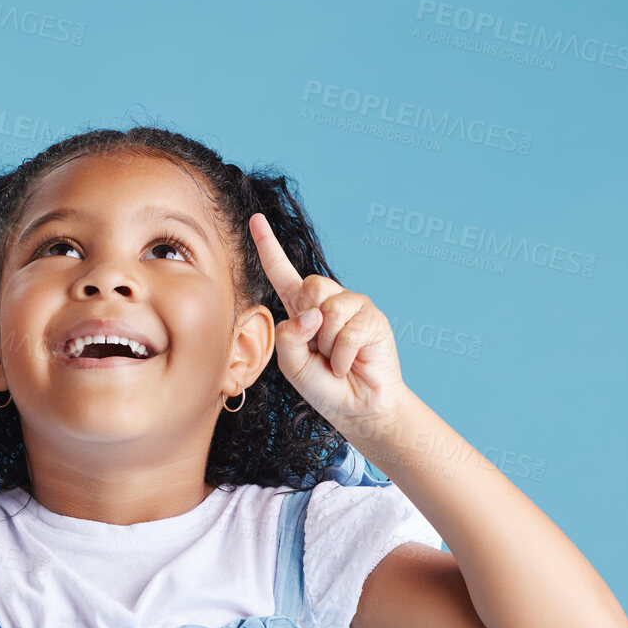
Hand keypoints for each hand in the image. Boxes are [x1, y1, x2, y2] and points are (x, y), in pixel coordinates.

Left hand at [249, 212, 410, 431]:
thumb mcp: (291, 364)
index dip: (268, 246)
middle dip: (309, 322)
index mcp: (302, 309)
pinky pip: (348, 331)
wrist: (357, 408)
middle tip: (319, 351)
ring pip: (328, 309)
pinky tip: (349, 365)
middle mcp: (328, 301)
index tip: (255, 219)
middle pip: (309, 286)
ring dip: (326, 345)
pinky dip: (342, 356)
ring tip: (336, 360)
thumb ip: (289, 336)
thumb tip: (313, 314)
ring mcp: (352, 307)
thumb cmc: (323, 386)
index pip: (282, 273)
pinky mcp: (372, 318)